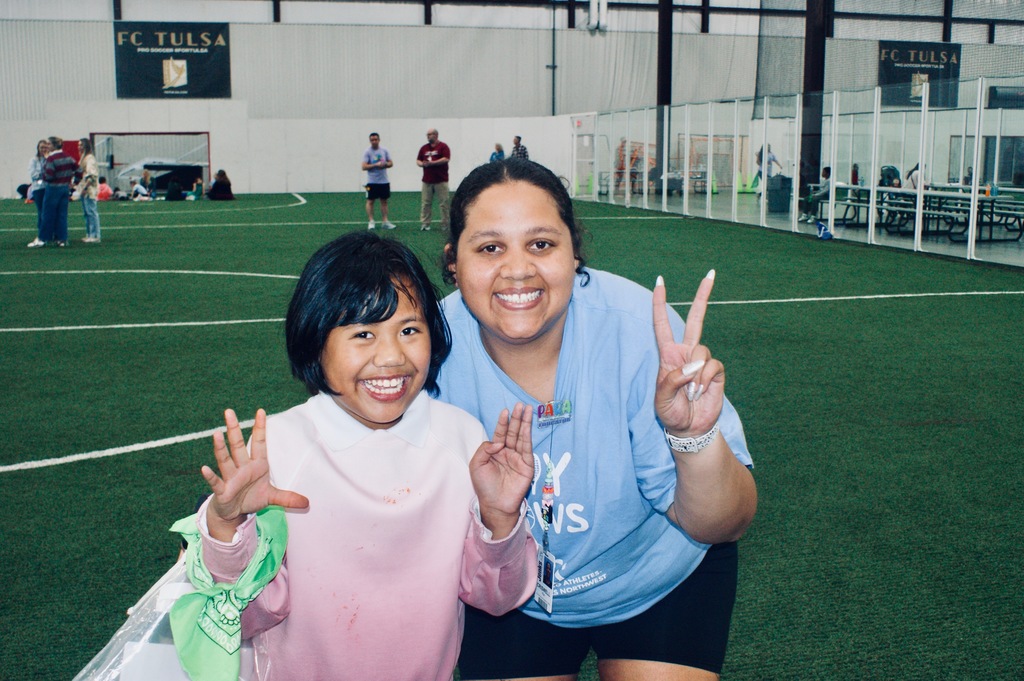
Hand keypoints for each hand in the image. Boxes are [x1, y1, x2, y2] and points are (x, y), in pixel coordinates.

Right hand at [202, 408, 308, 540]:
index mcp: (256, 464)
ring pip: (225, 459)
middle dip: (234, 429)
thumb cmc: (250, 498)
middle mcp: (242, 467)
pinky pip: (216, 482)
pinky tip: (204, 469)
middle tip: (229, 411)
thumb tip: (307, 503)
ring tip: (216, 434)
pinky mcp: (222, 490)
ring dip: (220, 447)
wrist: (234, 513)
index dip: (260, 428)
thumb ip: (288, 497)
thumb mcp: (272, 497)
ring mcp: (231, 478)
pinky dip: (210, 476)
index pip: (259, 443)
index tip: (261, 411)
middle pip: (237, 445)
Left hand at [469, 404, 533, 539]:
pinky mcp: (527, 466)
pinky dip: (527, 437)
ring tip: (527, 410)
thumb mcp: (476, 464)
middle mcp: (508, 453)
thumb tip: (499, 442)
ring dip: (525, 423)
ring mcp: (518, 458)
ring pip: (521, 437)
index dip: (503, 422)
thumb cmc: (484, 486)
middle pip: (513, 432)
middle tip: (520, 405)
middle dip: (516, 418)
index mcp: (496, 452)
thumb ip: (484, 449)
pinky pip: (527, 448)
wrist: (495, 505)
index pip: (500, 432)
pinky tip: (527, 427)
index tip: (505, 410)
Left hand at [652, 272, 724, 437]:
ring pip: (702, 351)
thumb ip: (672, 380)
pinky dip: (704, 380)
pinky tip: (700, 392)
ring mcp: (702, 362)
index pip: (662, 324)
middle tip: (711, 274)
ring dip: (695, 374)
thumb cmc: (671, 413)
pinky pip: (712, 365)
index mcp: (668, 354)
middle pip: (696, 319)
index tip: (659, 282)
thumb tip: (692, 365)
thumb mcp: (661, 399)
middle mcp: (686, 353)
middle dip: (702, 296)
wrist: (690, 429)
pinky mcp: (716, 372)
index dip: (659, 303)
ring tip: (690, 393)